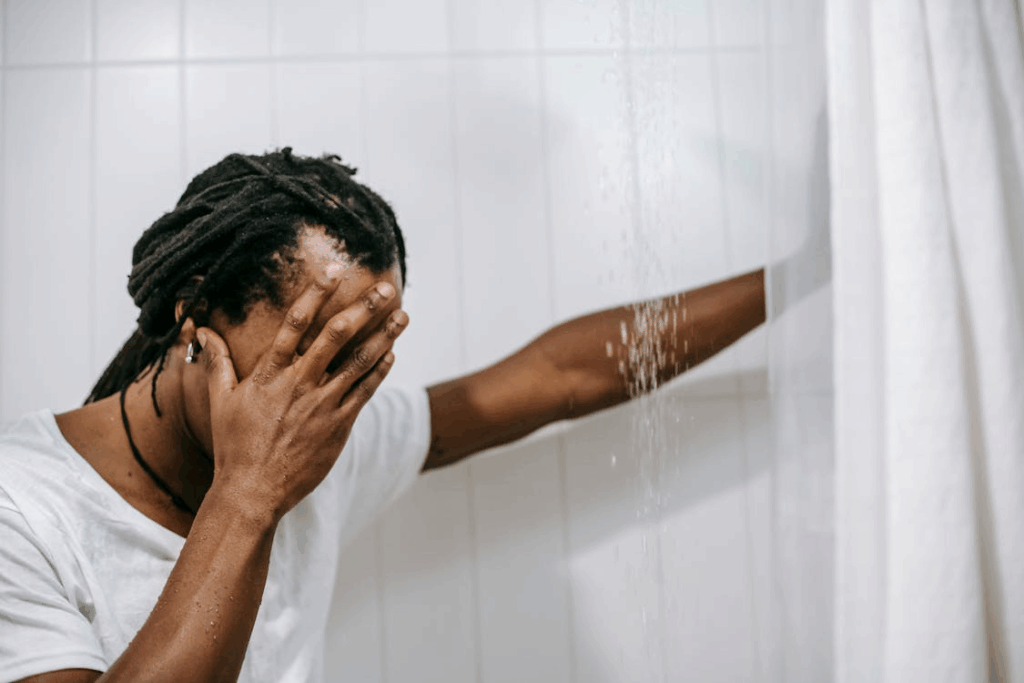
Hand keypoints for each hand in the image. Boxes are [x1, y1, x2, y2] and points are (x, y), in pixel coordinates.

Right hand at [195, 267, 407, 520]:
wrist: (253, 491)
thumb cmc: (234, 446)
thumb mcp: (221, 401)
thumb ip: (216, 362)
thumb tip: (203, 332)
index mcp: (271, 373)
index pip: (296, 322)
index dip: (317, 294)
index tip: (334, 271)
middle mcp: (300, 383)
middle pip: (336, 336)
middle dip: (363, 309)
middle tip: (385, 287)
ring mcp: (323, 404)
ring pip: (359, 362)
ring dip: (384, 336)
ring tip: (403, 315)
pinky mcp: (339, 425)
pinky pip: (364, 392)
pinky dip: (379, 370)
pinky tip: (392, 353)